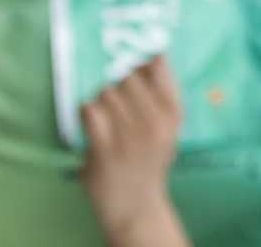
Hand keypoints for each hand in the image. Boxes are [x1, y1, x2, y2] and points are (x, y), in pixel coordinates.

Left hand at [77, 56, 182, 232]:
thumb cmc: (151, 160)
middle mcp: (154, 121)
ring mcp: (128, 134)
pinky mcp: (105, 147)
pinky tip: (94, 127)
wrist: (136, 205)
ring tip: (107, 119)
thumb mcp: (170, 126)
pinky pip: (89, 110)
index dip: (142, 65)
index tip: (136, 75)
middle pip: (126, 77)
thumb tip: (152, 54)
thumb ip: (165, 91)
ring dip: (102, 102)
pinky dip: (87, 115)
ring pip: (105, 92)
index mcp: (173, 113)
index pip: (155, 65)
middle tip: (119, 106)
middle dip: (119, 87)